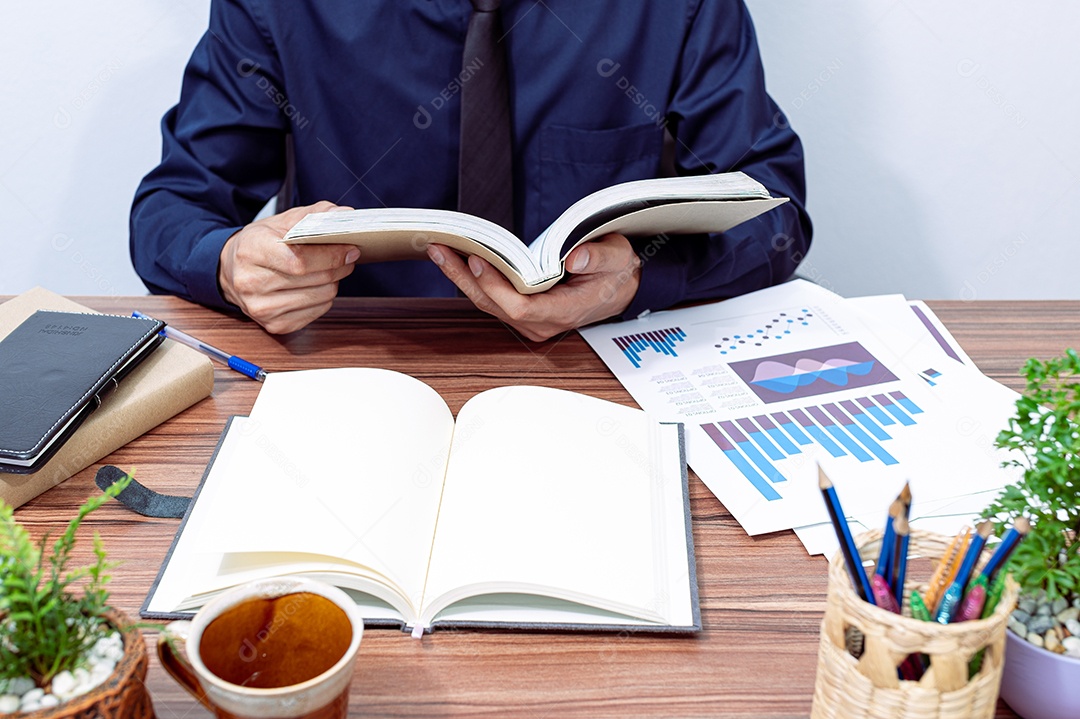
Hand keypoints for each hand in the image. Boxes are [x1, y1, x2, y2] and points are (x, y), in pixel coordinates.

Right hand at [218, 201, 359, 333]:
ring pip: (321, 297)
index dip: (330, 255)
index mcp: (251, 251)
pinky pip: (316, 312)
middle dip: (338, 266)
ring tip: (328, 270)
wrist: (231, 271)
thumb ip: (315, 215)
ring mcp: (262, 308)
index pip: (299, 260)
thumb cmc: (259, 244)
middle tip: (348, 257)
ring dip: (332, 282)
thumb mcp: (280, 222)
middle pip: (314, 279)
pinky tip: (315, 286)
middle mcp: (251, 283)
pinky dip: (323, 298)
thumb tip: (346, 215)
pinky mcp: (274, 325)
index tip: (350, 249)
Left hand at [426, 233, 640, 341]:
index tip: (478, 259)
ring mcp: (529, 321)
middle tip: (440, 248)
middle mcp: (541, 323)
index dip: (496, 285)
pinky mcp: (521, 313)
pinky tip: (454, 259)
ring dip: (461, 277)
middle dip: (464, 277)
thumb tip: (574, 257)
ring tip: (438, 250)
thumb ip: (599, 257)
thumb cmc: (617, 271)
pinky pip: (491, 299)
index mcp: (564, 311)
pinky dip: (471, 279)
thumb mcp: (619, 258)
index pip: (522, 307)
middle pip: (494, 305)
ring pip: (487, 303)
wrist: (620, 288)